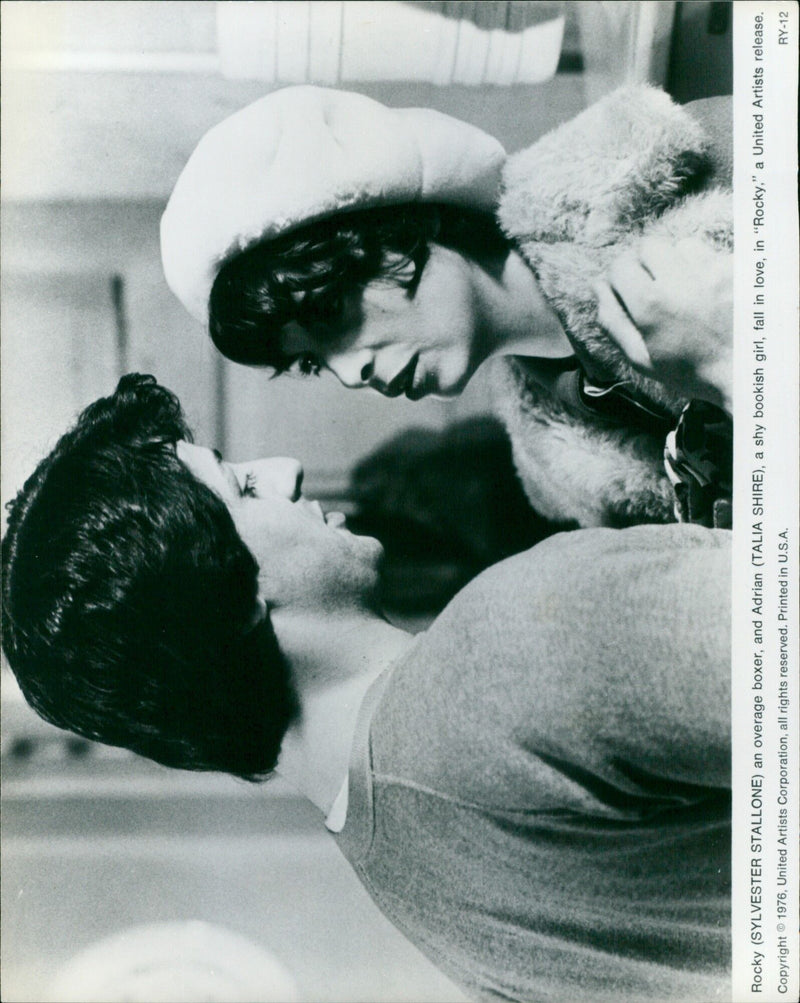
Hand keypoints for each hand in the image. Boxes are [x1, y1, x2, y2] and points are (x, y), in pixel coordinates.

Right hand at [594, 236, 732, 411]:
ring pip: (679, 246)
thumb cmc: (690, 370)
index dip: (618, 277)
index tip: (625, 290)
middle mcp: (679, 279)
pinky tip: (709, 291)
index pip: (619, 265)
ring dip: (675, 262)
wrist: (748, 373)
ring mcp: (711, 269)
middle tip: (653, 286)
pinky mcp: (737, 266)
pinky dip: (704, 267)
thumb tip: (597, 286)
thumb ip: (613, 321)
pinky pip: (710, 253)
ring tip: (684, 288)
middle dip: (644, 262)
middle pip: (647, 246)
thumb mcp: (641, 358)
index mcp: (650, 304)